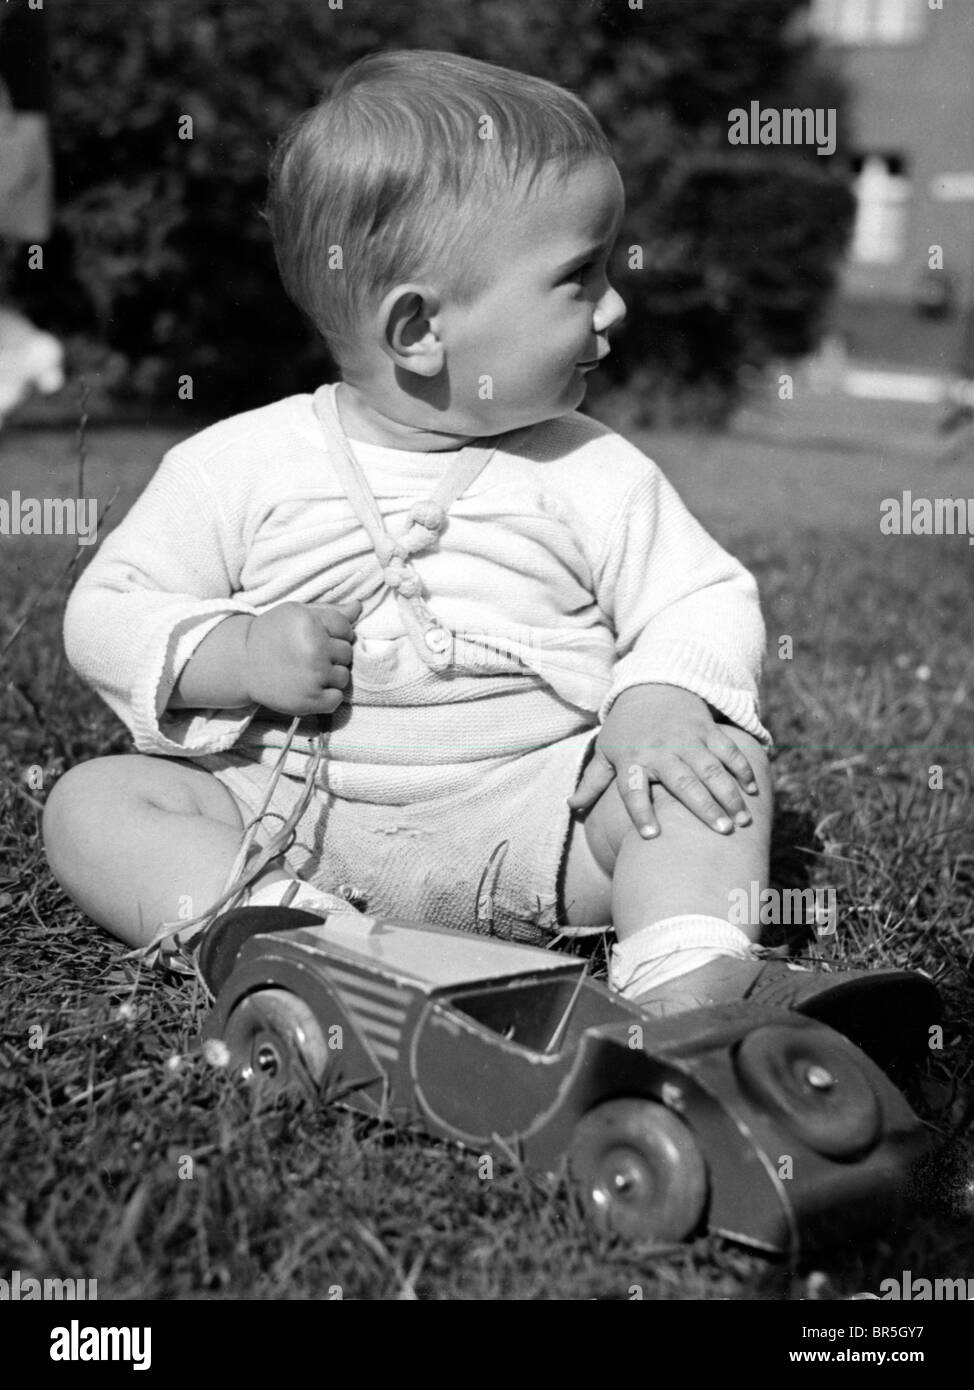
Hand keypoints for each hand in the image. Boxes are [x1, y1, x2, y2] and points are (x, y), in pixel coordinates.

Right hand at [244, 599, 360, 715]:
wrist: (242, 663)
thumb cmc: (272, 634)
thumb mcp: (296, 614)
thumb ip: (329, 611)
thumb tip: (359, 606)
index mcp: (310, 623)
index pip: (346, 629)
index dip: (335, 634)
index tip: (317, 638)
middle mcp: (314, 648)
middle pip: (347, 653)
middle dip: (332, 655)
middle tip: (309, 657)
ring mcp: (313, 675)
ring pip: (343, 677)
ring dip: (330, 676)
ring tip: (308, 672)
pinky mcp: (309, 700)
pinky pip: (336, 699)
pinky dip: (327, 697)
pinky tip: (310, 688)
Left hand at [567, 683, 759, 836]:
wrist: (651, 685)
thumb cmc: (626, 728)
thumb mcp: (606, 751)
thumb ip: (592, 781)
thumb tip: (571, 807)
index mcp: (632, 760)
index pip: (633, 791)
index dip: (641, 812)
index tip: (652, 836)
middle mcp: (660, 751)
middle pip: (683, 782)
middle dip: (703, 806)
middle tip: (721, 831)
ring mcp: (687, 739)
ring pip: (711, 769)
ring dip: (729, 794)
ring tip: (743, 821)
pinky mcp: (707, 730)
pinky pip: (728, 750)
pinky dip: (742, 768)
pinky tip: (753, 790)